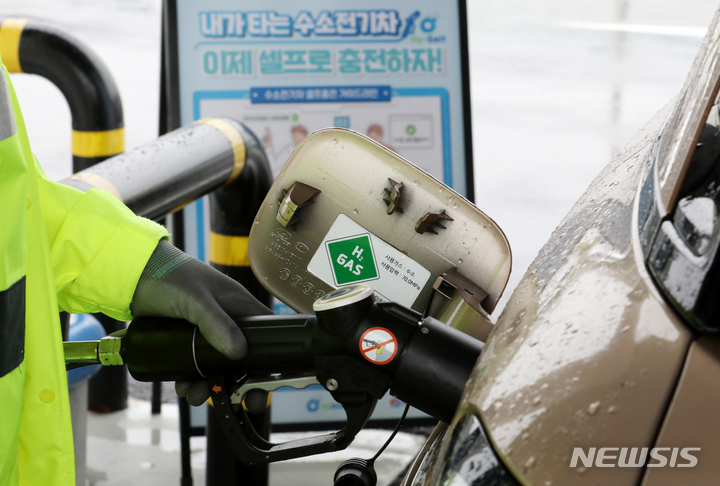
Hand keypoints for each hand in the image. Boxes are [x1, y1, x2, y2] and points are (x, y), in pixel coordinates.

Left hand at [131, 240, 270, 404]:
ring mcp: (206, 333)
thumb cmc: (169, 276)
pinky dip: (192, 381)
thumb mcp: (196, 300)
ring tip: (195, 395)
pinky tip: (182, 387)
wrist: (132, 275)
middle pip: (243, 358)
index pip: (266, 332)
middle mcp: (227, 321)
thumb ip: (217, 323)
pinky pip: (196, 368)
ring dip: (211, 385)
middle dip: (241, 382)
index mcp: (238, 305)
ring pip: (218, 367)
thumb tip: (239, 353)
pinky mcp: (186, 343)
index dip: (271, 357)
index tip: (267, 382)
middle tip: (243, 403)